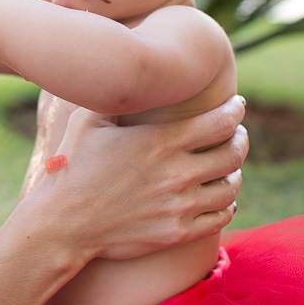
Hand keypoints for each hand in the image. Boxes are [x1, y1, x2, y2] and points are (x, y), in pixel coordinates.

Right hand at [22, 95, 247, 262]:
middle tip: (236, 133)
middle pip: (233, 153)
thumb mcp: (86, 122)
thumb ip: (114, 98)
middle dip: (240, 138)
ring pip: (231, 187)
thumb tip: (124, 71)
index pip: (220, 121)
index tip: (237, 104)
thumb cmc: (72, 167)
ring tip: (229, 167)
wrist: (63, 223)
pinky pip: (220, 218)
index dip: (235, 109)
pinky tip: (222, 198)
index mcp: (158, 142)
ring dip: (235, 173)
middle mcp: (176, 173)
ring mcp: (179, 206)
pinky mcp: (177, 233)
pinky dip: (227, 205)